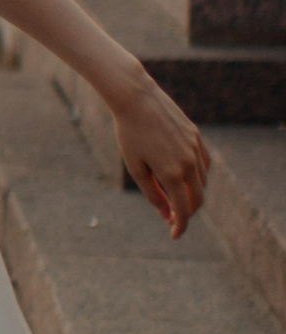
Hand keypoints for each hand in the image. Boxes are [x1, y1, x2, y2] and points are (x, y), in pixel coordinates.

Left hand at [110, 69, 209, 237]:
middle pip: (198, 199)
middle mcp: (189, 162)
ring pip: (202, 181)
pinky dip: (197, 175)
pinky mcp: (196, 136)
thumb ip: (152, 193)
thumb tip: (165, 213)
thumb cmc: (129, 134)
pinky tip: (183, 176)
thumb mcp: (136, 168)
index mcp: (172, 174)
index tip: (174, 235)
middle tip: (172, 217)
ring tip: (173, 195)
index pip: (183, 210)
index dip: (180, 226)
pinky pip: (204, 163)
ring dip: (191, 193)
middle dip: (187, 212)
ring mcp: (195, 148)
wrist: (136, 98)